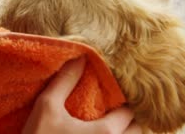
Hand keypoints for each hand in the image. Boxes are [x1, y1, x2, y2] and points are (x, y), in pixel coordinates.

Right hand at [23, 57, 141, 133]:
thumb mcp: (46, 107)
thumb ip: (64, 81)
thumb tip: (80, 58)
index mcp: (106, 132)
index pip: (130, 112)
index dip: (124, 102)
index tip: (116, 95)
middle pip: (138, 131)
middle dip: (130, 120)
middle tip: (115, 110)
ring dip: (124, 133)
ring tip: (111, 124)